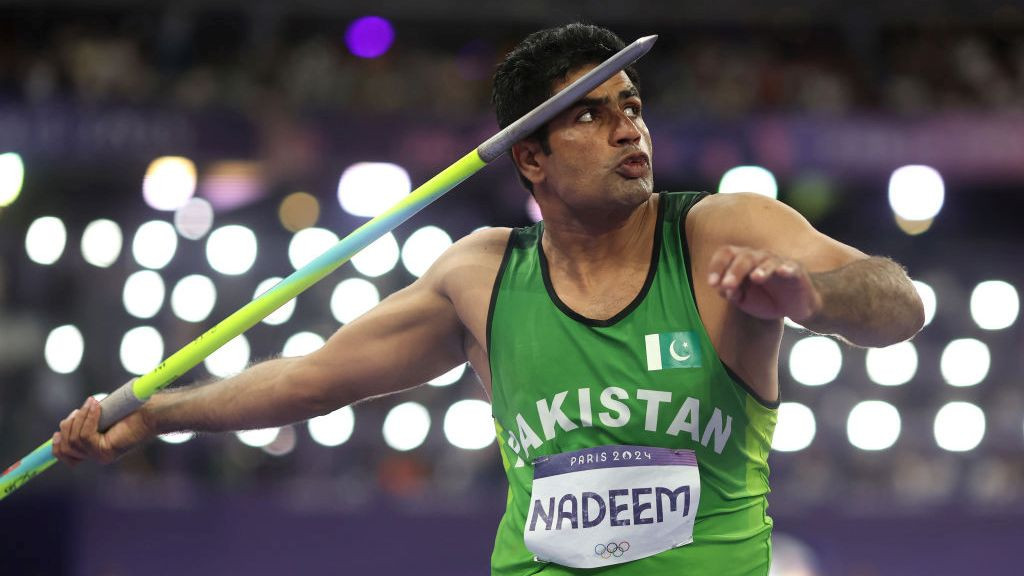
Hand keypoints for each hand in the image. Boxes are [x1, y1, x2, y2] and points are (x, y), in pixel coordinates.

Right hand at [52, 396, 153, 465]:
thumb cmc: (134, 408)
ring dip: (79, 418)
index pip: (67, 455)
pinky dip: (88, 418)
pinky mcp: (105, 452)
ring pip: (73, 440)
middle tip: (82, 408)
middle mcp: (98, 454)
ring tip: (93, 403)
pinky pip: (85, 436)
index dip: (57, 446)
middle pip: (65, 446)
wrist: (153, 411)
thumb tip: (65, 423)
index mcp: (95, 447)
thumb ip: (85, 420)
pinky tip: (97, 406)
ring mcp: (101, 455)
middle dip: (68, 424)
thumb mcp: (102, 413)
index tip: (55, 435)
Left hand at [707, 245, 821, 320]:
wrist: (794, 306)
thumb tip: (721, 288)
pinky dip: (787, 269)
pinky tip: (783, 272)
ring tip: (754, 278)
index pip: (727, 254)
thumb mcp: (744, 300)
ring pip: (767, 261)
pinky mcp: (795, 271)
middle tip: (727, 285)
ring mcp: (778, 263)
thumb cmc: (765, 299)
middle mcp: (759, 257)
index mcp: (742, 261)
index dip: (717, 266)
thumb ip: (732, 293)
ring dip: (760, 269)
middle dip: (734, 271)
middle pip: (744, 257)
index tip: (712, 283)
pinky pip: (791, 267)